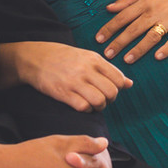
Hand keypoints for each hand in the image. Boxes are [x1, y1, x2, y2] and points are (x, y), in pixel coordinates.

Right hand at [8, 42, 131, 111]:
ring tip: (93, 103)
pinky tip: (82, 104)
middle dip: (110, 99)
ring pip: (99, 101)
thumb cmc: (66, 58)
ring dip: (99, 106)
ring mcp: (74, 82)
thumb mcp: (89, 58)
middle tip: (103, 99)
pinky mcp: (64, 93)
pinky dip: (86, 109)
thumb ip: (109, 70)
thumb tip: (129, 84)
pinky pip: (83, 107)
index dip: (118, 88)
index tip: (110, 89)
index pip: (118, 79)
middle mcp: (86, 70)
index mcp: (94, 59)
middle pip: (111, 92)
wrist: (37, 58)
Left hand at [95, 0, 167, 62]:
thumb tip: (109, 8)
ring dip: (139, 48)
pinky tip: (158, 57)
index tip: (98, 39)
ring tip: (127, 60)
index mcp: (145, 1)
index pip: (123, 16)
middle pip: (134, 28)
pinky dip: (167, 48)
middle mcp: (156, 11)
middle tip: (107, 55)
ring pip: (152, 36)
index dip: (110, 28)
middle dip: (119, 42)